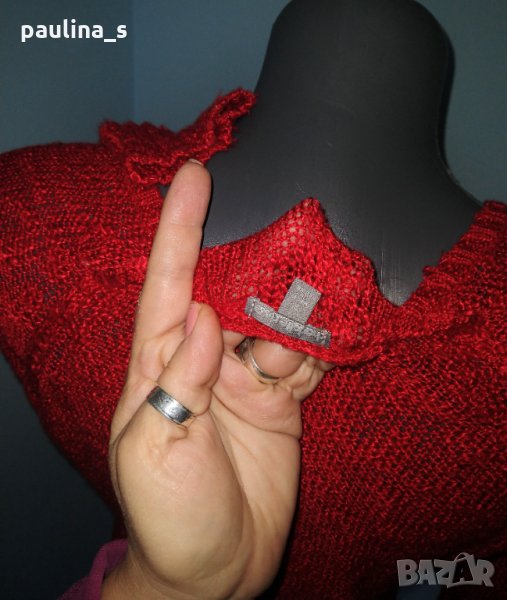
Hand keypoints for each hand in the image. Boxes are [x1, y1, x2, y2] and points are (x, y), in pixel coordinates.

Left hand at [103, 161, 333, 598]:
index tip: (192, 178)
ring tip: (322, 288)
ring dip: (298, 305)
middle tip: (289, 231)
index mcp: (159, 365)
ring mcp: (245, 379)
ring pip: (275, 321)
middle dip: (256, 259)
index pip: (168, 285)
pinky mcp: (281, 401)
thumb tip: (204, 318)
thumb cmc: (169, 514)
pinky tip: (334, 332)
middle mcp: (204, 360)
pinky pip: (304, 360)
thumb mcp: (155, 451)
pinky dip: (321, 345)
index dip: (178, 230)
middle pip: (231, 290)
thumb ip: (178, 383)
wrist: (215, 567)